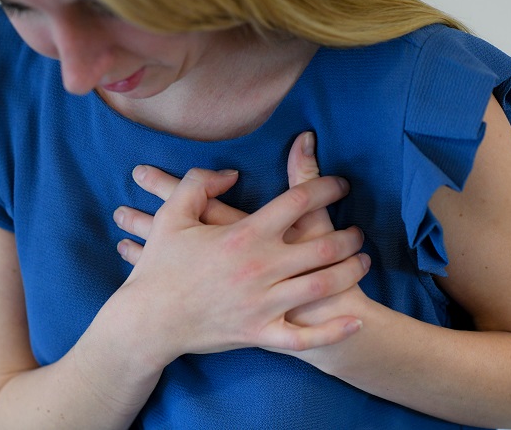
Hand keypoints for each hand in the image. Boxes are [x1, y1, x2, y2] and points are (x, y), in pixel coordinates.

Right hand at [113, 133, 367, 365]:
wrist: (148, 321)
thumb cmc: (160, 267)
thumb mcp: (172, 216)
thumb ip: (199, 184)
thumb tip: (230, 173)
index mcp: (244, 235)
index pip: (298, 202)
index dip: (326, 188)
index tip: (341, 185)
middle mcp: (261, 268)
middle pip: (323, 246)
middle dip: (349, 235)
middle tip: (359, 230)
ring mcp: (264, 304)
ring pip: (323, 285)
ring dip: (350, 271)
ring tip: (362, 261)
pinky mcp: (260, 333)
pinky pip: (306, 337)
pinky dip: (335, 331)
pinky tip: (355, 320)